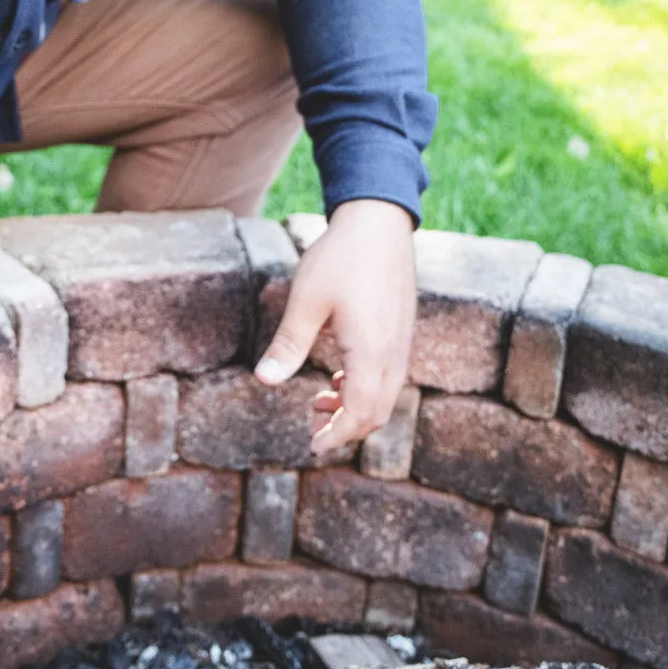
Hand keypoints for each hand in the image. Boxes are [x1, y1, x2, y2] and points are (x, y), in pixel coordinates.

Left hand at [253, 199, 415, 454]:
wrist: (378, 222)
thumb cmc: (341, 258)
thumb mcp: (306, 301)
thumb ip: (288, 344)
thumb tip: (265, 381)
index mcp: (371, 352)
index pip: (360, 413)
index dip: (337, 435)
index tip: (312, 446)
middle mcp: (393, 354)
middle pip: (377, 413)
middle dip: (346, 429)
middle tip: (312, 429)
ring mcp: (401, 343)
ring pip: (385, 396)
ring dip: (355, 408)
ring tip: (320, 401)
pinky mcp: (401, 331)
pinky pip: (389, 376)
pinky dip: (366, 389)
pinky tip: (340, 377)